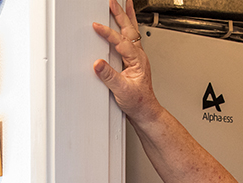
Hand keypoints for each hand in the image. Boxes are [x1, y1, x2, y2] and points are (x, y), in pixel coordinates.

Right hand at [92, 0, 162, 122]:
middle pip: (129, 29)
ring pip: (131, 31)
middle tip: (113, 1)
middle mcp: (138, 56)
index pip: (121, 42)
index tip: (97, 27)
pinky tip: (124, 23)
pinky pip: (130, 39)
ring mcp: (136, 57)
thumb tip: (98, 64)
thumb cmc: (138, 102)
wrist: (145, 111)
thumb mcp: (122, 91)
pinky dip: (127, 27)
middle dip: (120, 14)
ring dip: (126, 16)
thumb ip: (109, 76)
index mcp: (137, 60)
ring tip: (123, 3)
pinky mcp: (132, 61)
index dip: (108, 33)